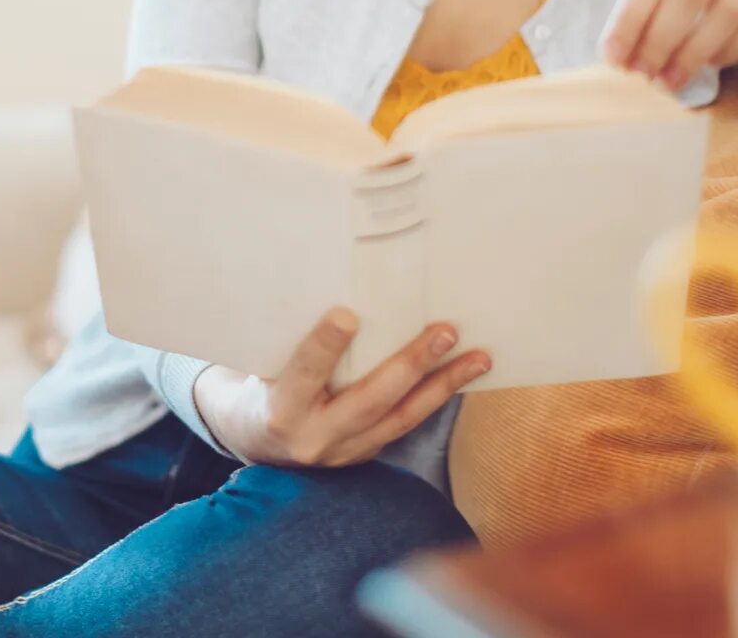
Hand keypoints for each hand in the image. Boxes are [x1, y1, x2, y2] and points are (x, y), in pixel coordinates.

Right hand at [191, 308, 490, 466]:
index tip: (347, 315)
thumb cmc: (263, 382)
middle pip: (369, 400)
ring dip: (444, 385)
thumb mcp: (263, 362)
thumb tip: (328, 283)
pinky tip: (463, 376)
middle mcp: (314, 438)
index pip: (304, 373)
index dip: (324, 346)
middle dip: (411, 365)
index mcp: (280, 408)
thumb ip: (293, 337)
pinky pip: (406, 425)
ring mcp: (344, 452)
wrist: (257, 441)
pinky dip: (436, 398)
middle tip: (446, 332)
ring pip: (402, 418)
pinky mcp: (366, 454)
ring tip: (480, 358)